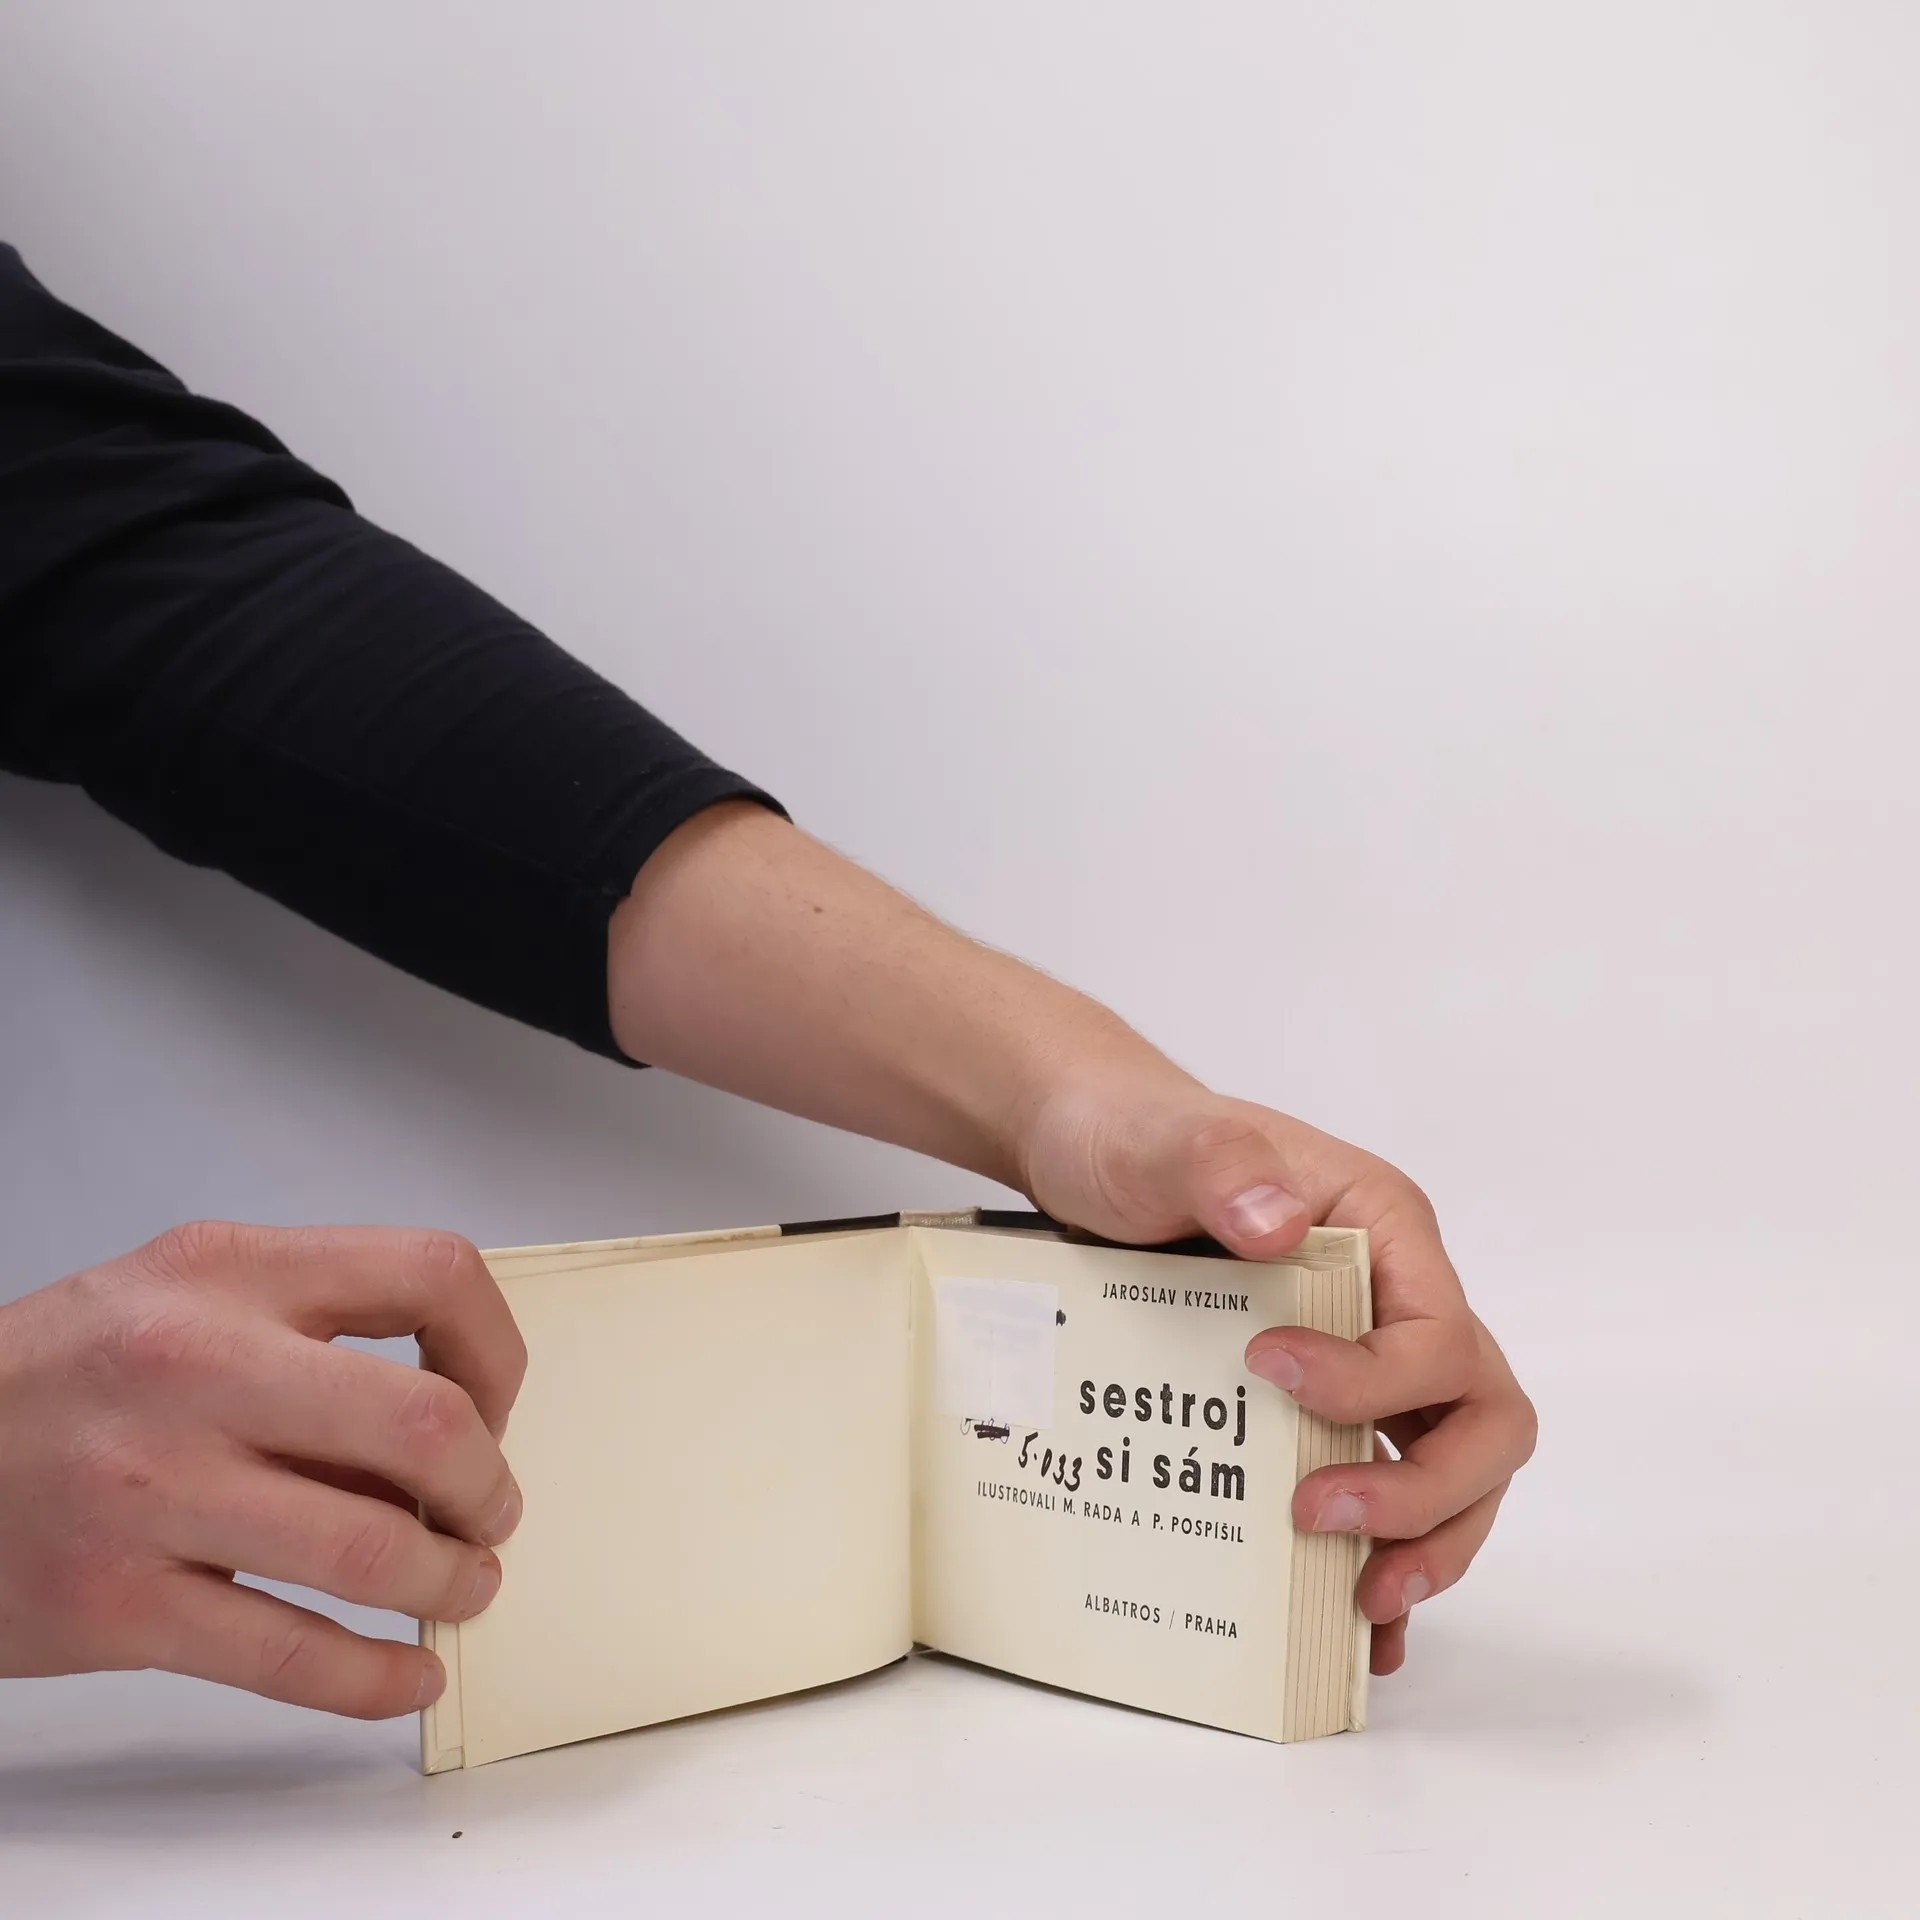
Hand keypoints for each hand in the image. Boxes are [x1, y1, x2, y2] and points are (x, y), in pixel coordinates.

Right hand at [0, 1220, 526, 1715]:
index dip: (495, 1350)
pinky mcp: (118, 1605)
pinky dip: (373, 1679)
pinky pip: (288, 1656)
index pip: (430, 1274)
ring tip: (461, 1585)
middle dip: (487, 1485)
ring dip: (449, 1581)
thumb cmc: (63, 1377)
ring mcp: (154, 1490)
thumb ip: (312, 1327)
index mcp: (230, 1271)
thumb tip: (455, 1418)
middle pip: (424, 1424)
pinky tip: (407, 1674)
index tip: (494, 1402)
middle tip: (490, 1512)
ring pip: (370, 1550)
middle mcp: (196, 1368)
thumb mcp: (184, 1296)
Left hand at [1020, 1076, 1534, 1674]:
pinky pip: (1392, 1480)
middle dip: (1426, 1487)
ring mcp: (1370, 1353)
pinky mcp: (1328, 1400)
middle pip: (1482, 1414)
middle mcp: (1397, 1294)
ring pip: (1457, 1463)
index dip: (1376, 1382)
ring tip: (1362, 1598)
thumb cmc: (1137, 1138)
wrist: (1088, 1156)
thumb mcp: (1166, 1142)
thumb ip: (1221, 1164)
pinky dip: (1388, 1549)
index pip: (1438, 1332)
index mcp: (1384, 1224)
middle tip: (1319, 1515)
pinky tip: (1355, 1615)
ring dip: (1427, 1536)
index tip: (1273, 1377)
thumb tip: (1279, 1221)